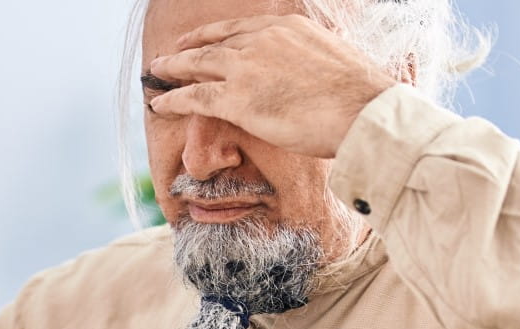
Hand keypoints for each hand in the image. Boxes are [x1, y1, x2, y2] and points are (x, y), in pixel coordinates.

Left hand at [147, 15, 398, 158]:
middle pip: (214, 43)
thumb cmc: (359, 95)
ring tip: (157, 74)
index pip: (240, 28)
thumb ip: (307, 60)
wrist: (362, 111)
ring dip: (173, 69)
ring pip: (197, 65)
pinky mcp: (237, 98)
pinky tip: (159, 103)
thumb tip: (305, 76)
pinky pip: (194, 96)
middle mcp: (262, 39)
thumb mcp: (333, 59)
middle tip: (169, 57)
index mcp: (286, 27)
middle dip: (188, 50)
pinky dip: (173, 99)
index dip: (214, 35)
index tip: (198, 40)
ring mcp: (246, 67)